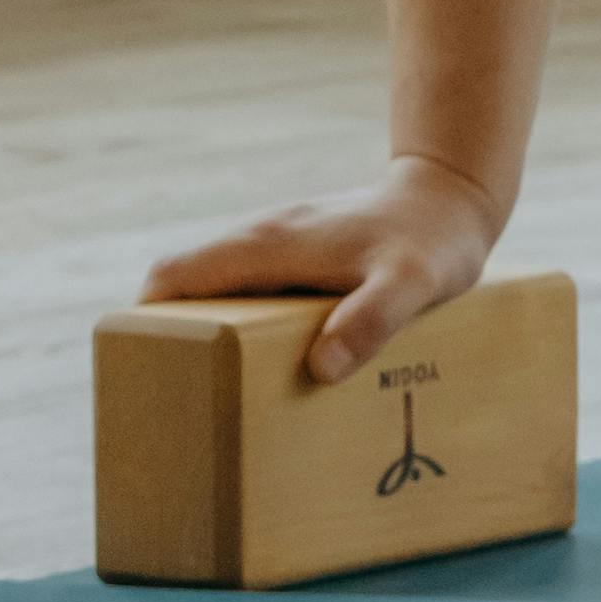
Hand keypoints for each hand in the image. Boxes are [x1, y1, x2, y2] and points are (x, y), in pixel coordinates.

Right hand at [141, 157, 500, 387]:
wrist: (455, 197)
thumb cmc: (432, 241)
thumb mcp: (412, 284)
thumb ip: (371, 319)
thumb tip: (320, 368)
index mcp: (266, 246)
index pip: (173, 277)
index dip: (145, 323)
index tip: (145, 374)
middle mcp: (261, 243)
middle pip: (185, 291)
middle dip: (170, 342)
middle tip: (184, 404)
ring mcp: (278, 248)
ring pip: (217, 293)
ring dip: (207, 337)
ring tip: (221, 400)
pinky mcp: (299, 259)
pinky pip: (249, 295)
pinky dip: (241, 328)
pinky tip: (270, 369)